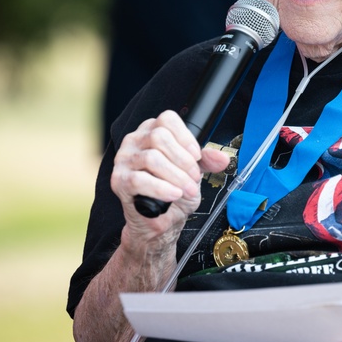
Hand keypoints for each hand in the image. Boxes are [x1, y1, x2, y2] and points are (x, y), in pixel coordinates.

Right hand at [110, 110, 229, 236]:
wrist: (161, 221)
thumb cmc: (174, 192)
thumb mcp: (193, 172)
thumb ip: (206, 161)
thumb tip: (222, 157)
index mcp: (151, 131)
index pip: (167, 119)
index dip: (186, 137)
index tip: (197, 156)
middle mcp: (134, 140)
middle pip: (160, 137)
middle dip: (183, 160)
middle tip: (194, 178)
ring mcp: (124, 159)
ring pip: (152, 158)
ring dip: (176, 176)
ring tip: (187, 190)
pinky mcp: (119, 180)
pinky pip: (139, 180)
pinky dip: (161, 188)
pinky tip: (173, 194)